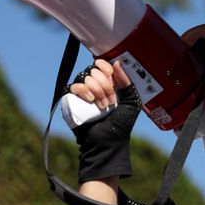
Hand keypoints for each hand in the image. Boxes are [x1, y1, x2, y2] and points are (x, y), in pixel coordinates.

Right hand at [70, 59, 140, 182]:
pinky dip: (83, 90)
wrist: (108, 142)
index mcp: (107, 82)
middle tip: (111, 102)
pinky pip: (74, 86)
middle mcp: (94, 84)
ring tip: (103, 107)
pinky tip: (90, 100)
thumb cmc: (121, 124)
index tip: (114, 83)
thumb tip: (117, 62)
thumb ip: (128, 82)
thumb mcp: (132, 102)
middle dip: (106, 86)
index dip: (108, 70)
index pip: (103, 64)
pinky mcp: (71, 101)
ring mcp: (82, 92)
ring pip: (86, 76)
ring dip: (97, 90)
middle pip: (95, 70)